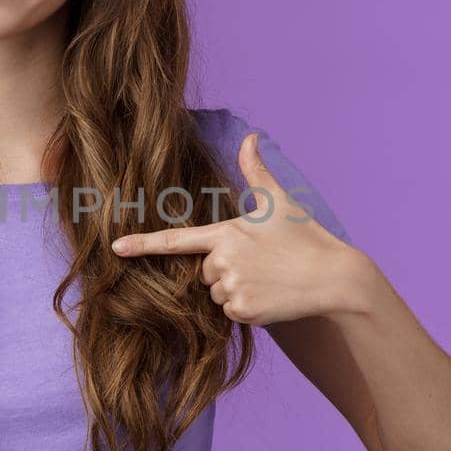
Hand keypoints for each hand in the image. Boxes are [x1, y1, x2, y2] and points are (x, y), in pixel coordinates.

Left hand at [109, 131, 353, 325]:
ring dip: (235, 290)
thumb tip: (250, 137)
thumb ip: (256, 171)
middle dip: (225, 270)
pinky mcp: (244, 312)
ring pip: (216, 294)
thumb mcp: (280, 202)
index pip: (176, 240)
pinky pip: (230, 313)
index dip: (143, 244)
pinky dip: (246, 308)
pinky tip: (270, 296)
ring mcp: (233, 288)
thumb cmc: (306, 237)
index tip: (115, 248)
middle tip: (259, 263)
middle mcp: (224, 261)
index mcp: (227, 233)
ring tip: (267, 279)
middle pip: (204, 273)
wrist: (334, 278)